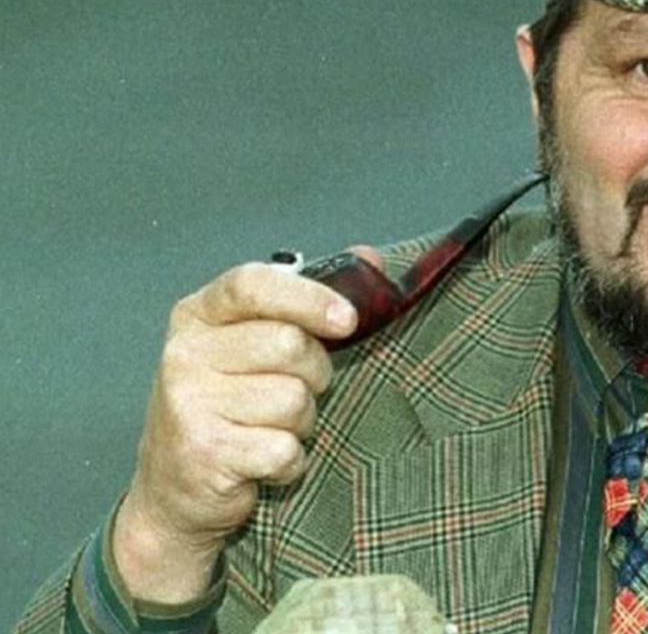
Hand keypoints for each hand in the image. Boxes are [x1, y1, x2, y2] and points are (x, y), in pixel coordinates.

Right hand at [113, 259, 359, 603]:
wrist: (176, 489)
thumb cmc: (231, 406)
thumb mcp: (255, 342)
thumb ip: (308, 298)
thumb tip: (370, 258)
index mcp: (199, 314)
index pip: (254, 285)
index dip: (309, 297)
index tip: (348, 320)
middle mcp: (185, 352)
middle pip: (289, 344)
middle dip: (314, 373)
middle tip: (294, 391)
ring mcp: (188, 402)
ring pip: (293, 399)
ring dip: (301, 422)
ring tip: (270, 429)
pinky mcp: (204, 451)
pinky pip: (284, 448)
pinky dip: (289, 461)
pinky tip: (263, 460)